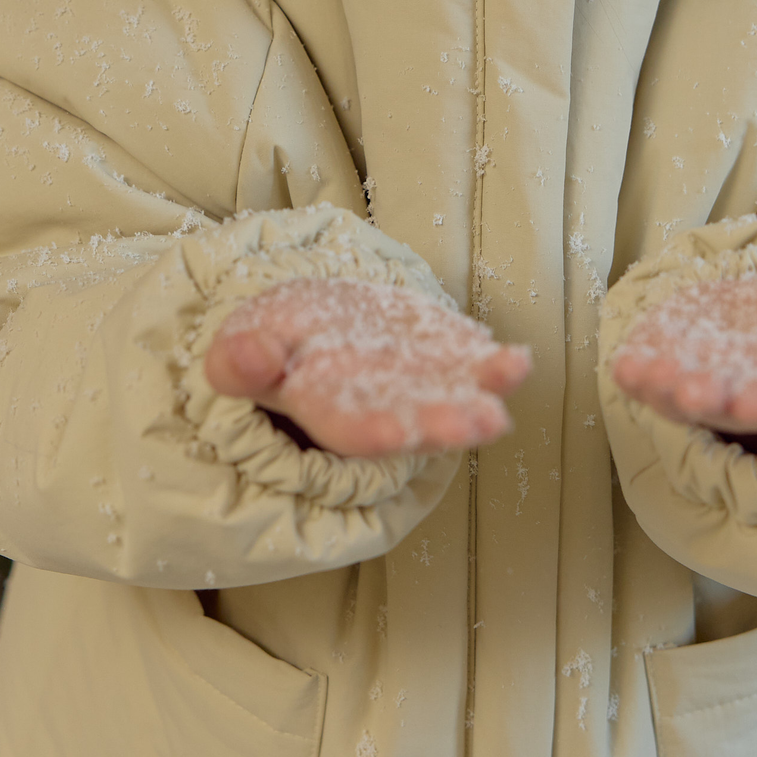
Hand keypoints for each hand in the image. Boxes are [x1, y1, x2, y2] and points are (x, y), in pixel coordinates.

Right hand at [204, 277, 531, 457]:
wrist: (306, 322)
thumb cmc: (269, 344)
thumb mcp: (241, 346)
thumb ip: (240, 360)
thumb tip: (244, 357)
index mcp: (326, 412)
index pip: (352, 430)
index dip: (372, 431)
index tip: (394, 434)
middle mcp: (378, 408)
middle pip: (414, 422)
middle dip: (445, 423)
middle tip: (479, 422)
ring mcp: (415, 385)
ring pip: (451, 398)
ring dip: (481, 396)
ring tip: (508, 380)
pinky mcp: (439, 356)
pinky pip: (470, 363)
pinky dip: (495, 366)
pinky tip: (516, 360)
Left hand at [610, 271, 756, 436]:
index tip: (755, 399)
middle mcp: (738, 396)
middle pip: (718, 403)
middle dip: (705, 398)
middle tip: (693, 393)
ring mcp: (695, 381)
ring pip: (673, 394)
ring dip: (660, 387)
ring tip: (648, 374)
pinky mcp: (663, 360)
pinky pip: (643, 373)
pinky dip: (633, 372)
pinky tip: (624, 363)